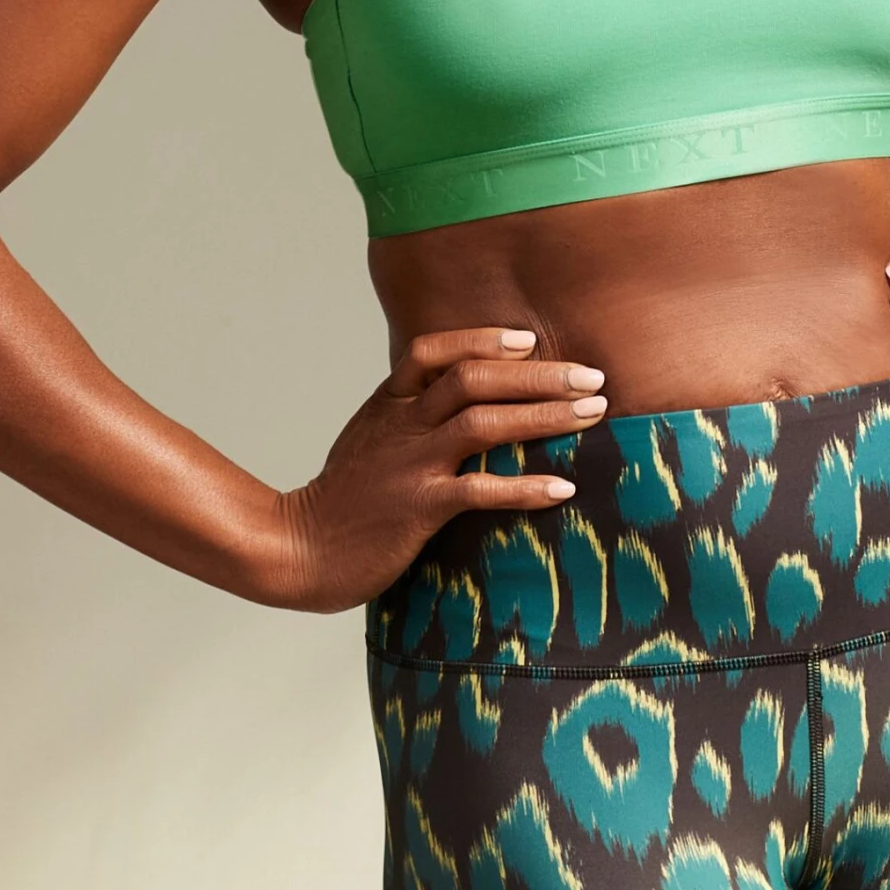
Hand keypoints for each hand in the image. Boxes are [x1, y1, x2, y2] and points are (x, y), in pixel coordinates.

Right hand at [261, 327, 606, 611]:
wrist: (297, 550)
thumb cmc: (342, 499)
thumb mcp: (368, 439)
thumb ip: (407, 414)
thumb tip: (458, 399)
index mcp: (389, 404)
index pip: (434, 350)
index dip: (483, 340)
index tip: (528, 340)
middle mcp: (402, 425)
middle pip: (474, 379)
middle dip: (539, 374)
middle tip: (591, 378)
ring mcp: (410, 464)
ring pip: (483, 423)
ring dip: (544, 416)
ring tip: (592, 414)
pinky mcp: (418, 508)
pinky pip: (480, 491)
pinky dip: (525, 487)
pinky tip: (562, 489)